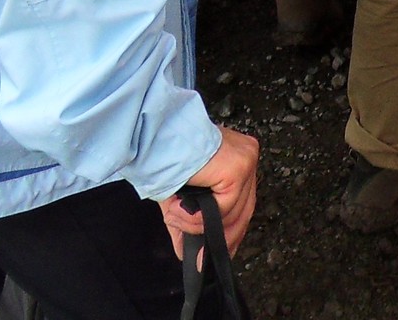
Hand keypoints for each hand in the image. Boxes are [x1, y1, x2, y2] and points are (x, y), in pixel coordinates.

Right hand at [161, 126, 259, 263]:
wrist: (152, 138)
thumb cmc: (162, 157)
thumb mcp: (179, 196)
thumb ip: (188, 223)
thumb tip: (188, 254)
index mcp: (236, 156)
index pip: (243, 200)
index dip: (232, 230)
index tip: (221, 251)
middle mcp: (246, 154)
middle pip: (245, 208)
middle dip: (224, 237)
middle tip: (203, 258)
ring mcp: (245, 160)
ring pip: (232, 212)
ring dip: (198, 224)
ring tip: (174, 218)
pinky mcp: (237, 167)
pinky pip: (224, 207)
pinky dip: (198, 217)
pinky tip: (178, 210)